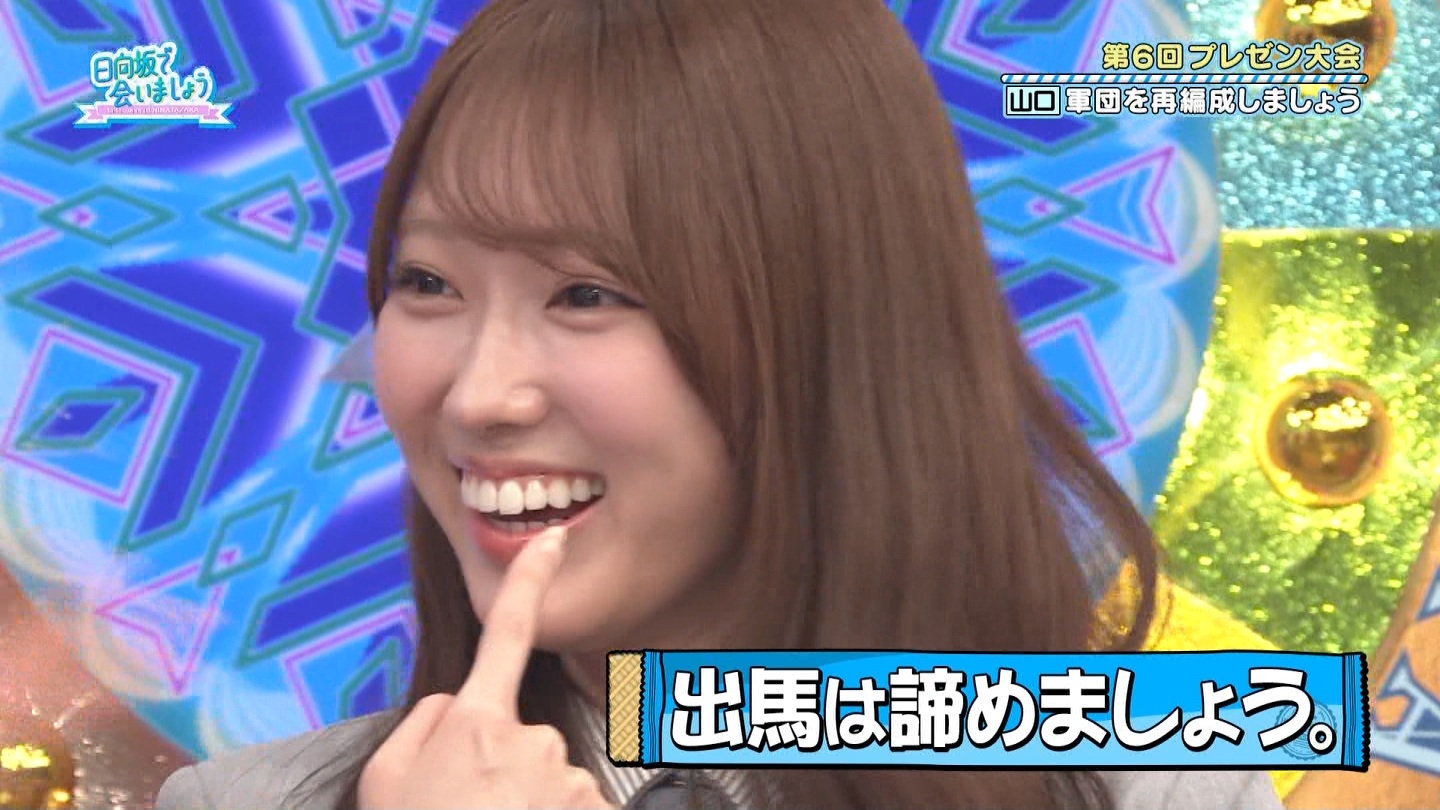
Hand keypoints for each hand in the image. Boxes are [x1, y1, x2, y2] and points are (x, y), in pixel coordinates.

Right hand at [359, 526, 612, 808]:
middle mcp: (531, 739)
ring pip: (554, 782)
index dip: (529, 580)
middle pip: (527, 739)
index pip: (506, 635)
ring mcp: (568, 779)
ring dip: (531, 807)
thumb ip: (423, 724)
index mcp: (473, 722)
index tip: (551, 540)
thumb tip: (453, 704)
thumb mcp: (385, 780)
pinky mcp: (594, 809)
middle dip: (505, 773)